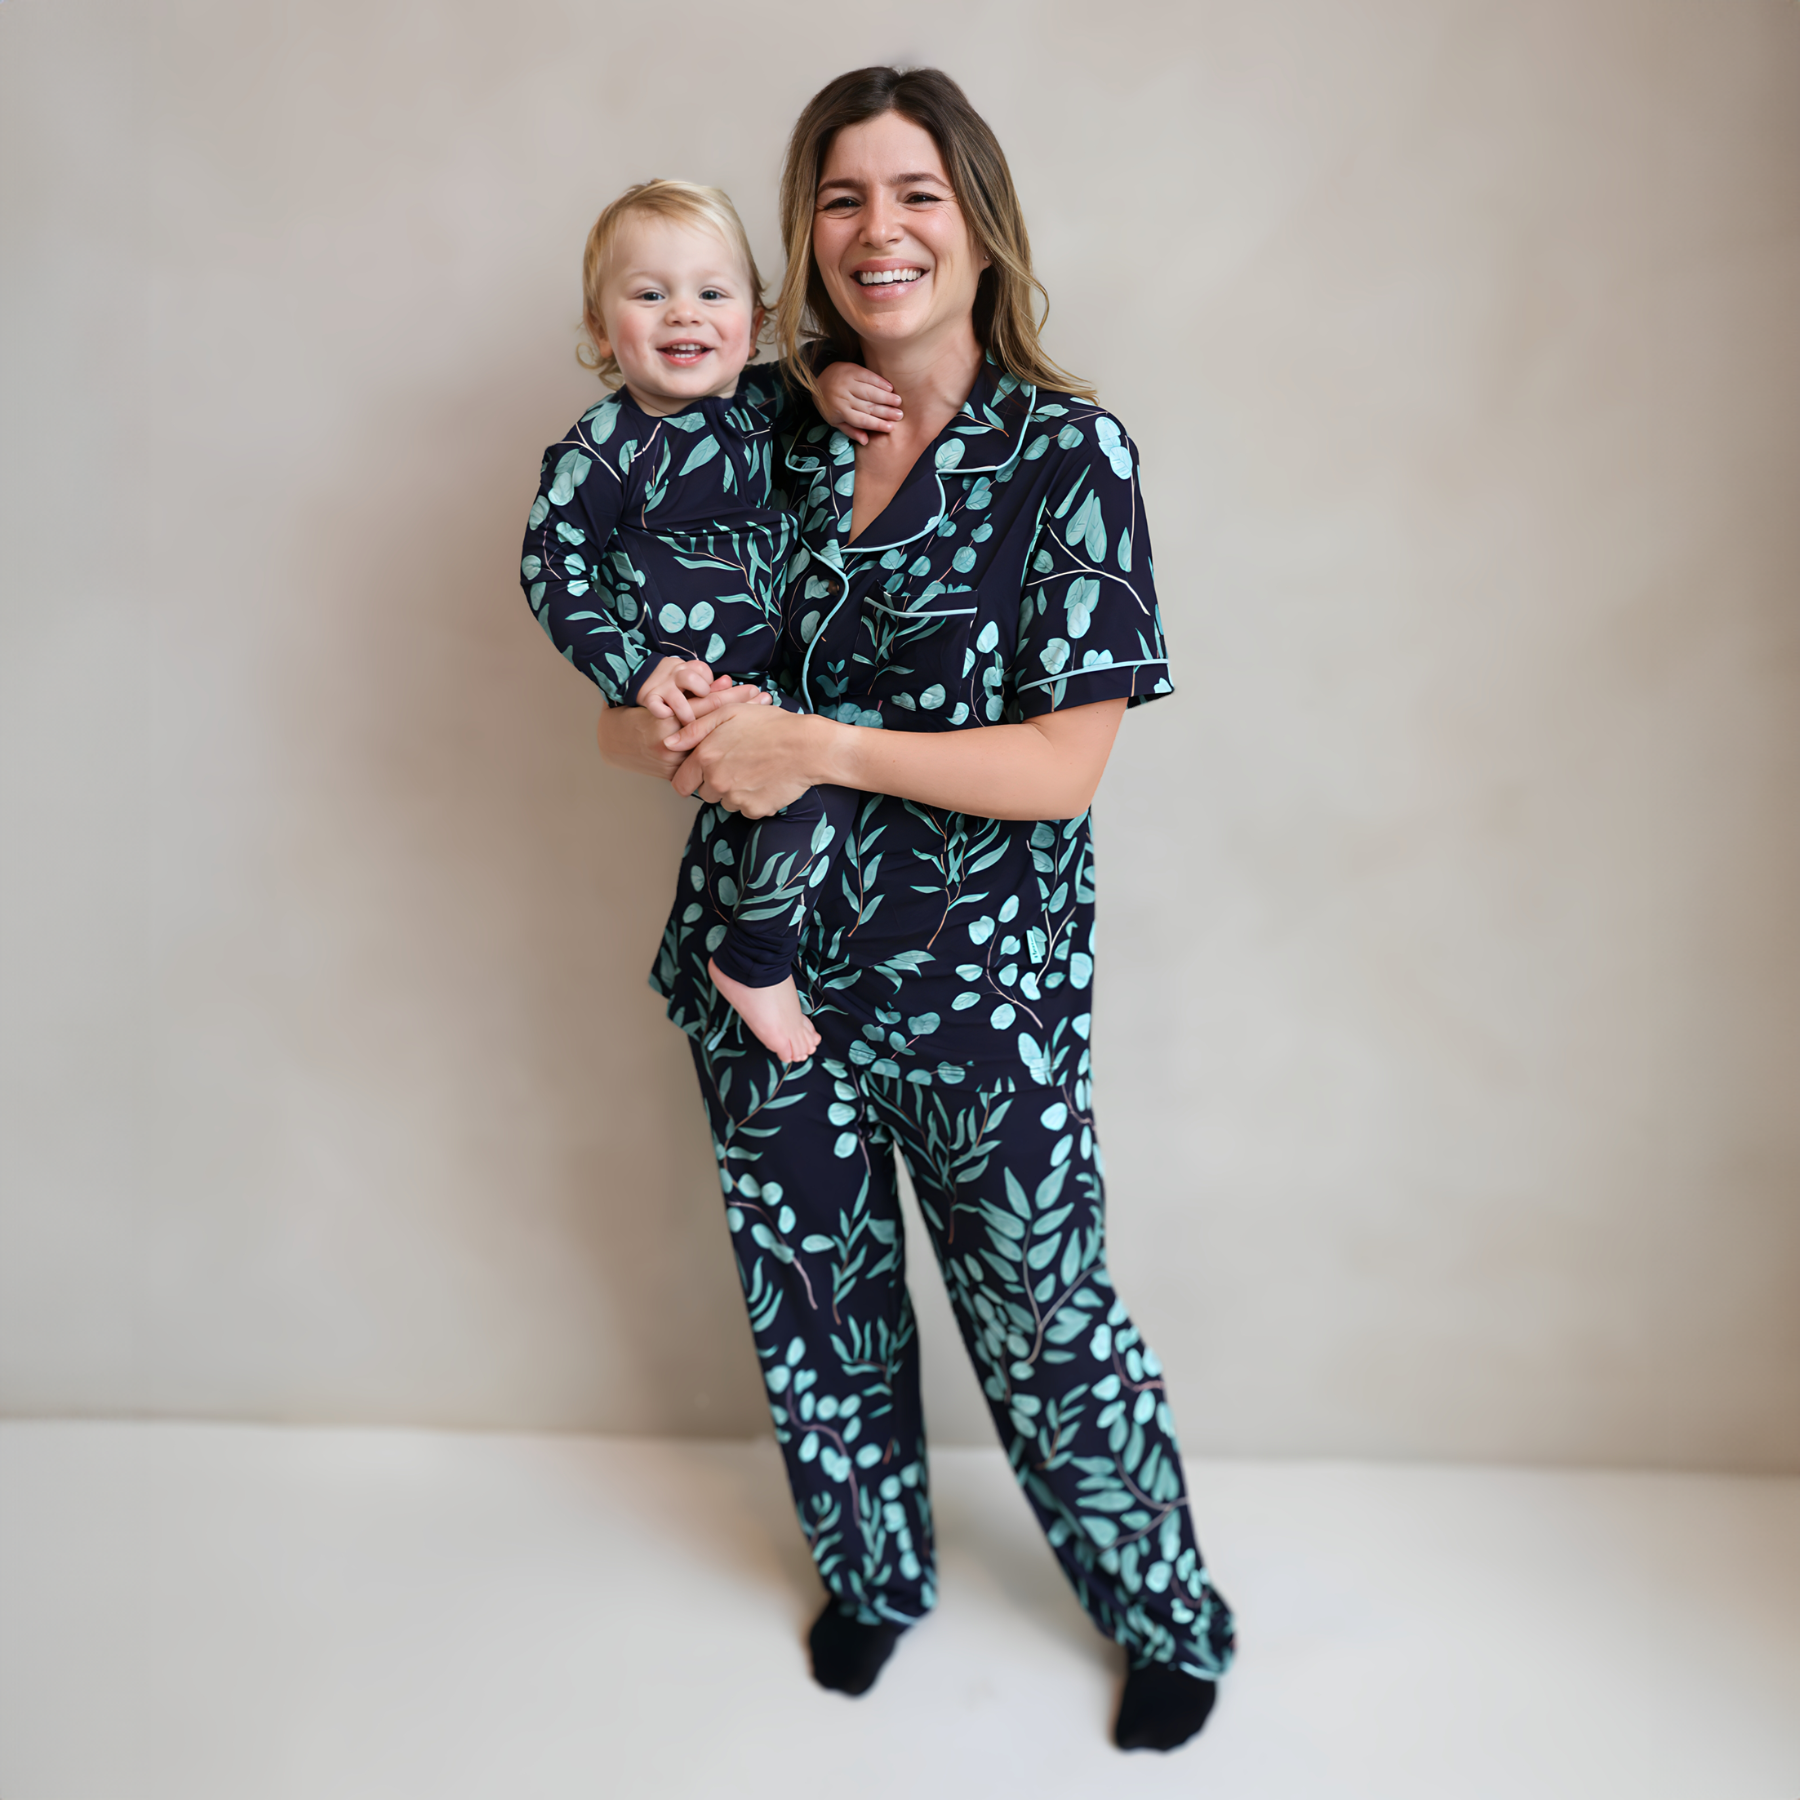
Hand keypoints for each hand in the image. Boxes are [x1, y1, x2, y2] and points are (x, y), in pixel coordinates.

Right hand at [596, 684, 770, 782]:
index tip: (754, 689)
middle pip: (715, 727)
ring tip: (761, 722)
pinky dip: (722, 758)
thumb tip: (724, 681)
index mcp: (665, 718)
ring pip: (712, 750)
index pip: (708, 706)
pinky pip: (702, 767)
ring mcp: (671, 762)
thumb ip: (691, 689)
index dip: (733, 697)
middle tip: (766, 701)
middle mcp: (669, 742)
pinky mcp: (672, 775)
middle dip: (743, 714)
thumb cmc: (636, 714)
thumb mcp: (661, 694)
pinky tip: (744, 751)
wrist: (610, 741)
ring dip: (739, 735)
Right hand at [636, 655, 721, 722]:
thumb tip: (729, 682)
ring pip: (679, 700)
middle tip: (706, 708)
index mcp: (688, 669)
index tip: (711, 692)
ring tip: (690, 723)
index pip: (704, 671)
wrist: (642, 675)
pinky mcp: (650, 698)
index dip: (711, 684)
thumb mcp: (693, 678)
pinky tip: (669, 717)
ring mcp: (663, 688)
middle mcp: (676, 676)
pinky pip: (657, 707)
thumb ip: (711, 684)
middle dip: (704, 695)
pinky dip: (663, 712)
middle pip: (694, 682)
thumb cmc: (677, 683)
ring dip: (687, 714)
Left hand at [667, 701, 823, 817]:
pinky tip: (765, 780)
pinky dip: (753, 799)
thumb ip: (695, 728)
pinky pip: (746, 809)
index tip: (702, 772)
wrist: (806, 747)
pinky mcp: (755, 810)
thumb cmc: (771, 725)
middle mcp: (717, 782)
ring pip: (725, 802)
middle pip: (704, 793)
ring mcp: (736, 799)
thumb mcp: (729, 713)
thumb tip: (669, 743)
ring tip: (754, 769)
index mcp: (706, 758)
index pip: (681, 783)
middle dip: (714, 782)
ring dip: (734, 791)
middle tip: (737, 763)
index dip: (689, 777)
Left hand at [817, 362, 902, 445]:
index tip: (891, 427)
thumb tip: (866, 441)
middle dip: (885, 411)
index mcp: (840, 411)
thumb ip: (850, 430)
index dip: (877, 424)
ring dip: (885, 397)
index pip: (862, 420)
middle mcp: (843, 397)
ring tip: (898, 402)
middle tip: (899, 415)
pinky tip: (890, 387)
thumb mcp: (835, 420)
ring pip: (869, 391)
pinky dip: (880, 382)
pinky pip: (868, 376)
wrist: (816, 379)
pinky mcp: (851, 369)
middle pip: (868, 406)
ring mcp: (847, 382)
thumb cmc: (829, 403)